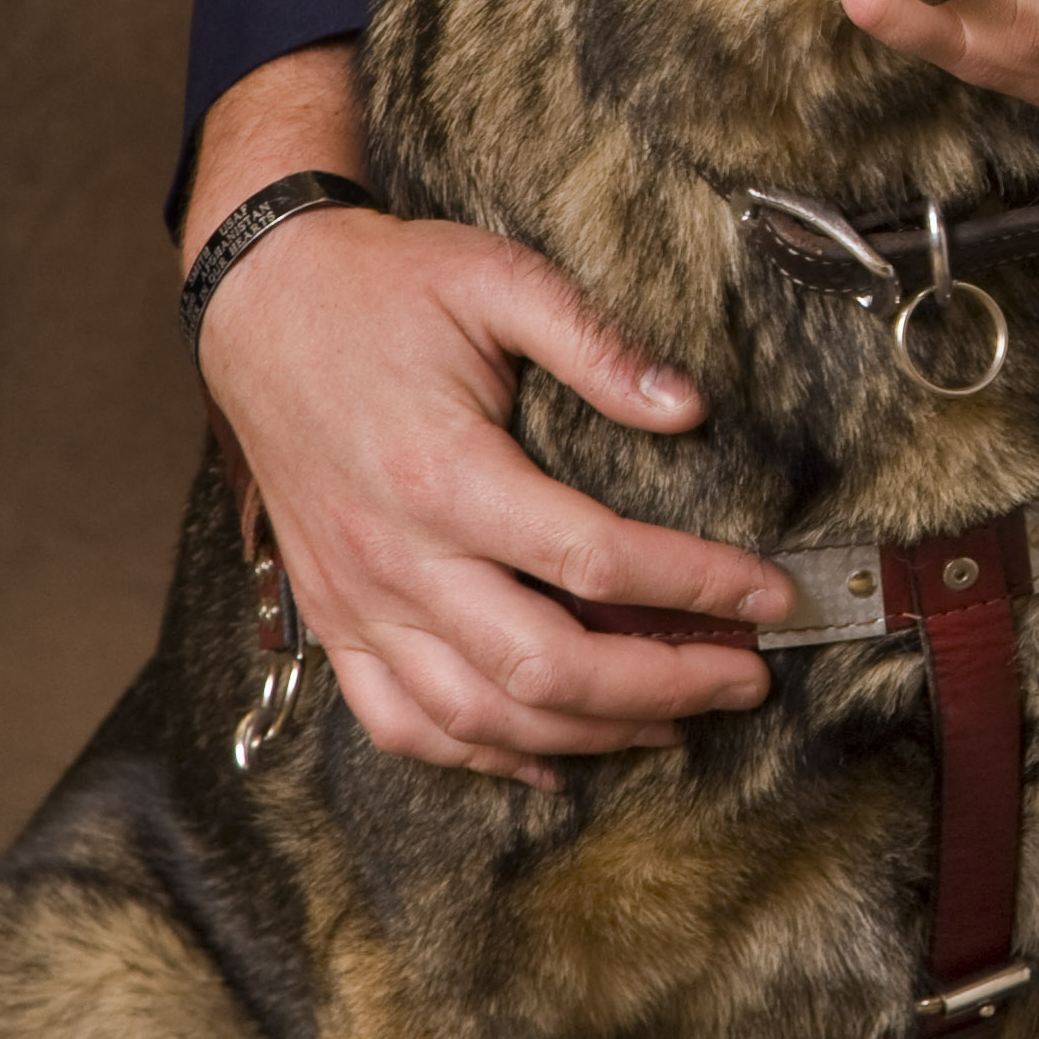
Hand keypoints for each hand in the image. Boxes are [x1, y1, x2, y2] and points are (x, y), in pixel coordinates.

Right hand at [186, 48, 790, 790]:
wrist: (267, 303)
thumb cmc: (388, 286)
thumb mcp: (498, 277)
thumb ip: (596, 342)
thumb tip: (690, 407)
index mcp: (445, 474)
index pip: (595, 560)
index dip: (697, 587)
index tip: (771, 598)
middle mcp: (398, 557)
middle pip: (544, 668)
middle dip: (663, 687)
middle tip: (747, 680)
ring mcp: (358, 602)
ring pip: (480, 717)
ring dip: (590, 735)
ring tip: (679, 722)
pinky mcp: (335, 620)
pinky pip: (403, 724)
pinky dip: (483, 759)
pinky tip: (553, 760)